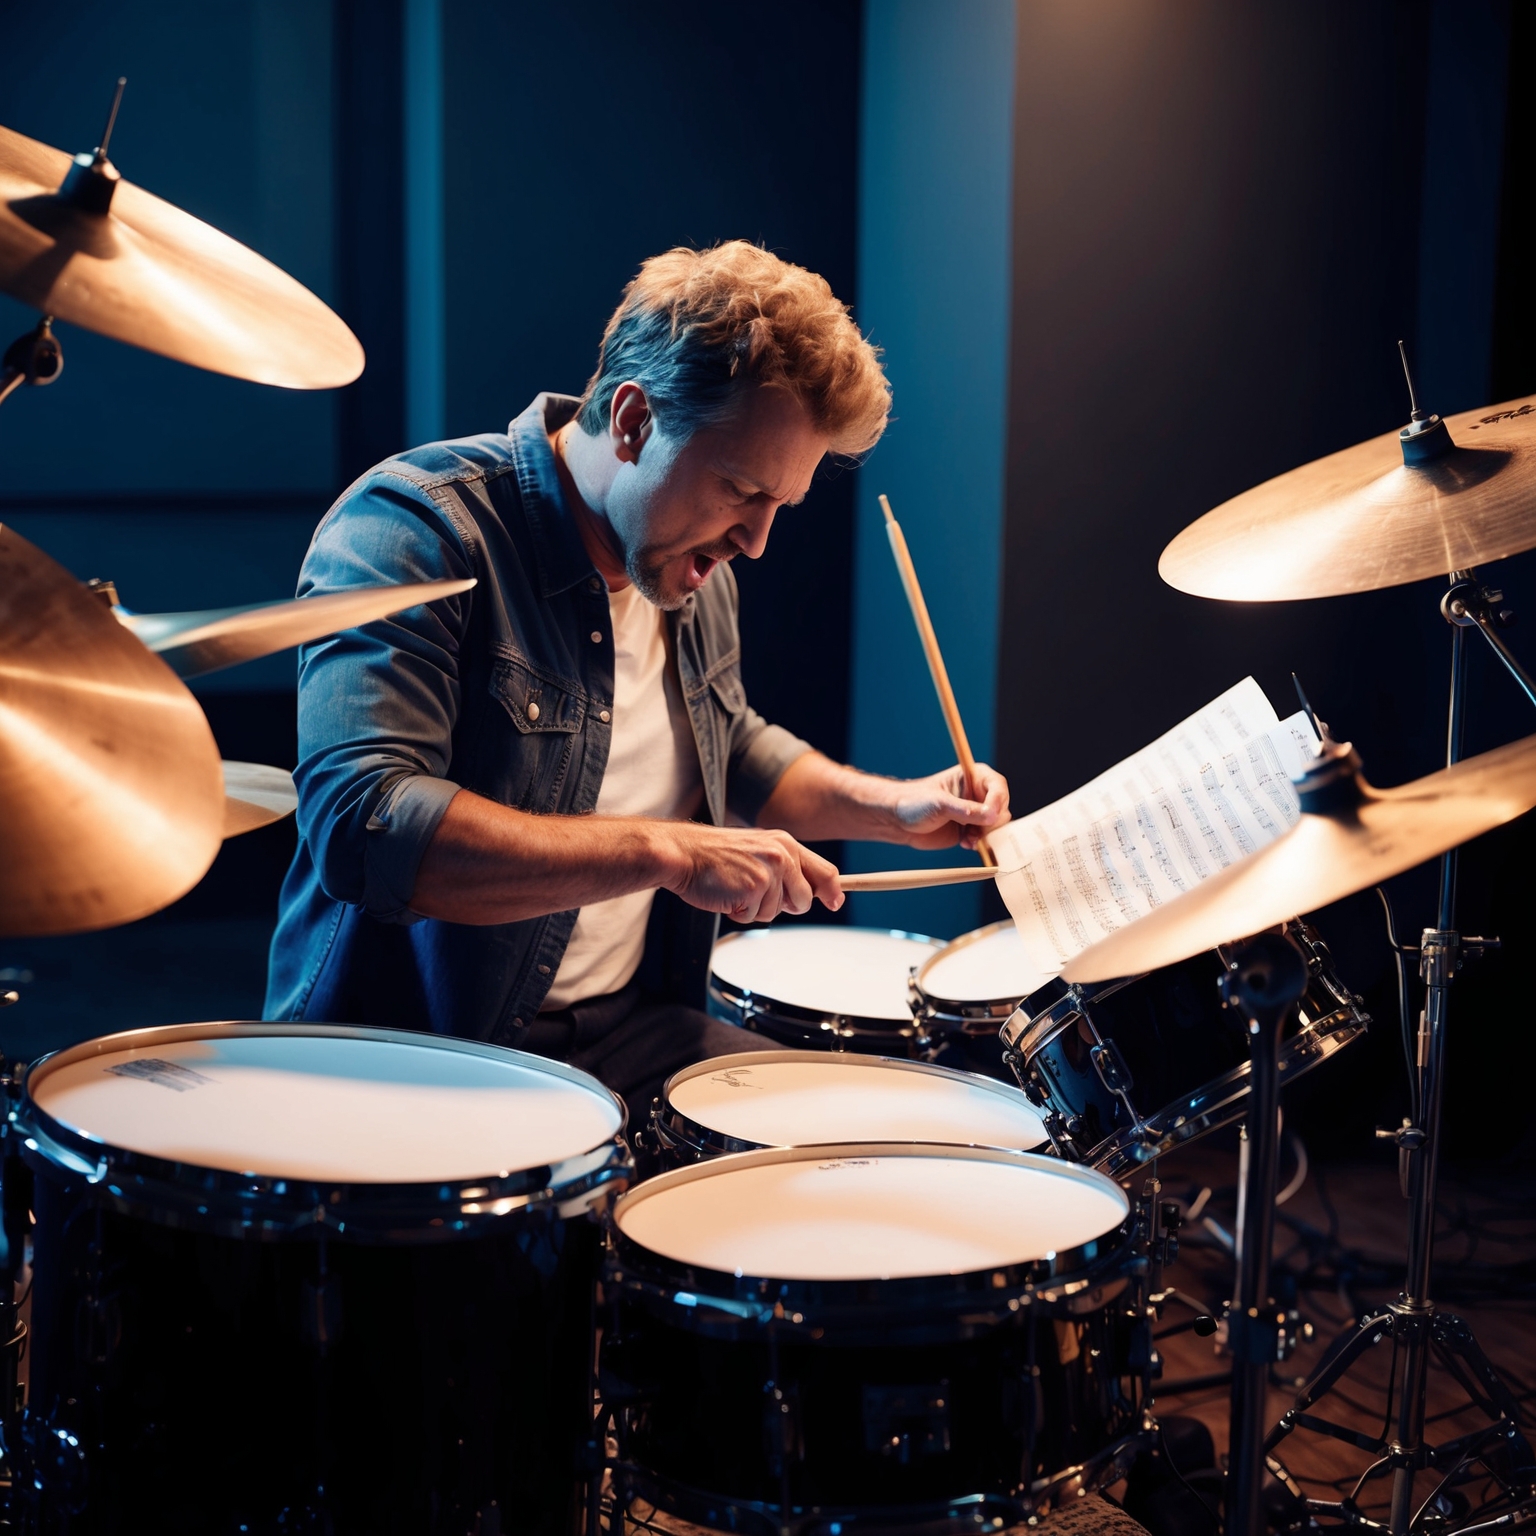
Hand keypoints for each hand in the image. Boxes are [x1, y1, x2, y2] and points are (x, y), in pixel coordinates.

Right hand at [659, 823, 844, 922]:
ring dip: (755, 909)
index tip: (836, 902)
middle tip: (755, 893)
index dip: (833, 890)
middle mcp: (782, 855)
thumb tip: (806, 894)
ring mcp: (769, 872)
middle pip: (804, 899)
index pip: (824, 870)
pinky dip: (739, 913)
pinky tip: (727, 894)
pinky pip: (755, 917)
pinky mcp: (754, 889)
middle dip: (784, 905)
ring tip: (735, 888)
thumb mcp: (757, 850)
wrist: (682, 853)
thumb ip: (784, 867)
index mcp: (785, 843)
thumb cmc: (713, 855)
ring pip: (777, 912)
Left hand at [886, 762, 1009, 850]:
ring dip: (986, 835)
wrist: (897, 821)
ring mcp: (974, 813)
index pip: (997, 786)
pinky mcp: (969, 830)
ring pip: (995, 826)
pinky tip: (965, 844)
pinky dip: (980, 844)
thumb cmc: (914, 803)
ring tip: (969, 839)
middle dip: (993, 822)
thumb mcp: (940, 804)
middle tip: (978, 831)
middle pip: (1001, 808)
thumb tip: (991, 815)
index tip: (990, 816)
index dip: (998, 801)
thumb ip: (966, 810)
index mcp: (972, 777)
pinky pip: (985, 839)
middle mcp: (976, 794)